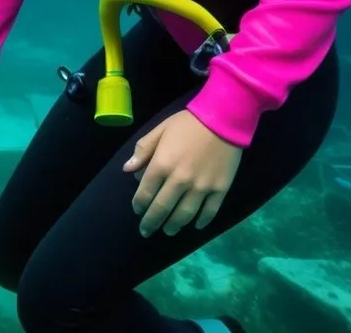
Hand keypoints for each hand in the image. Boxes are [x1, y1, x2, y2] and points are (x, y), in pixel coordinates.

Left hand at [124, 109, 242, 237]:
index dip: (139, 204)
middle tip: (146, 232)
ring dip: (174, 225)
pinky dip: (201, 221)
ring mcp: (201, 187)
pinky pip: (209, 212)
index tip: (137, 210)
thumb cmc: (187, 123)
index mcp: (162, 164)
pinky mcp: (220, 190)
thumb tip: (128, 170)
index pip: (145, 192)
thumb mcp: (159, 130)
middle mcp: (180, 180)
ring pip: (184, 214)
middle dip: (151, 222)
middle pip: (162, 208)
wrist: (222, 120)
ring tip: (168, 231)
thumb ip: (143, 151)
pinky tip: (195, 225)